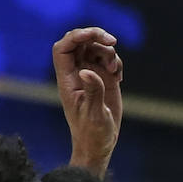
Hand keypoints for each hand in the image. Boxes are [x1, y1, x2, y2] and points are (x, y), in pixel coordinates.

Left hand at [53, 26, 122, 176]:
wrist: (99, 146)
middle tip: (112, 41)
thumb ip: (93, 92)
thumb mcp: (94, 115)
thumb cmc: (93, 135)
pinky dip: (116, 62)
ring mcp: (90, 75)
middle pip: (79, 42)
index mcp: (67, 81)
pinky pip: (107, 59)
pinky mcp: (103, 79)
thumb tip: (85, 71)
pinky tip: (119, 79)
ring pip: (95, 48)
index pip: (63, 49)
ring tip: (115, 71)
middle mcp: (77, 74)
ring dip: (108, 52)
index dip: (75, 37)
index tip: (92, 36)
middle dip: (95, 36)